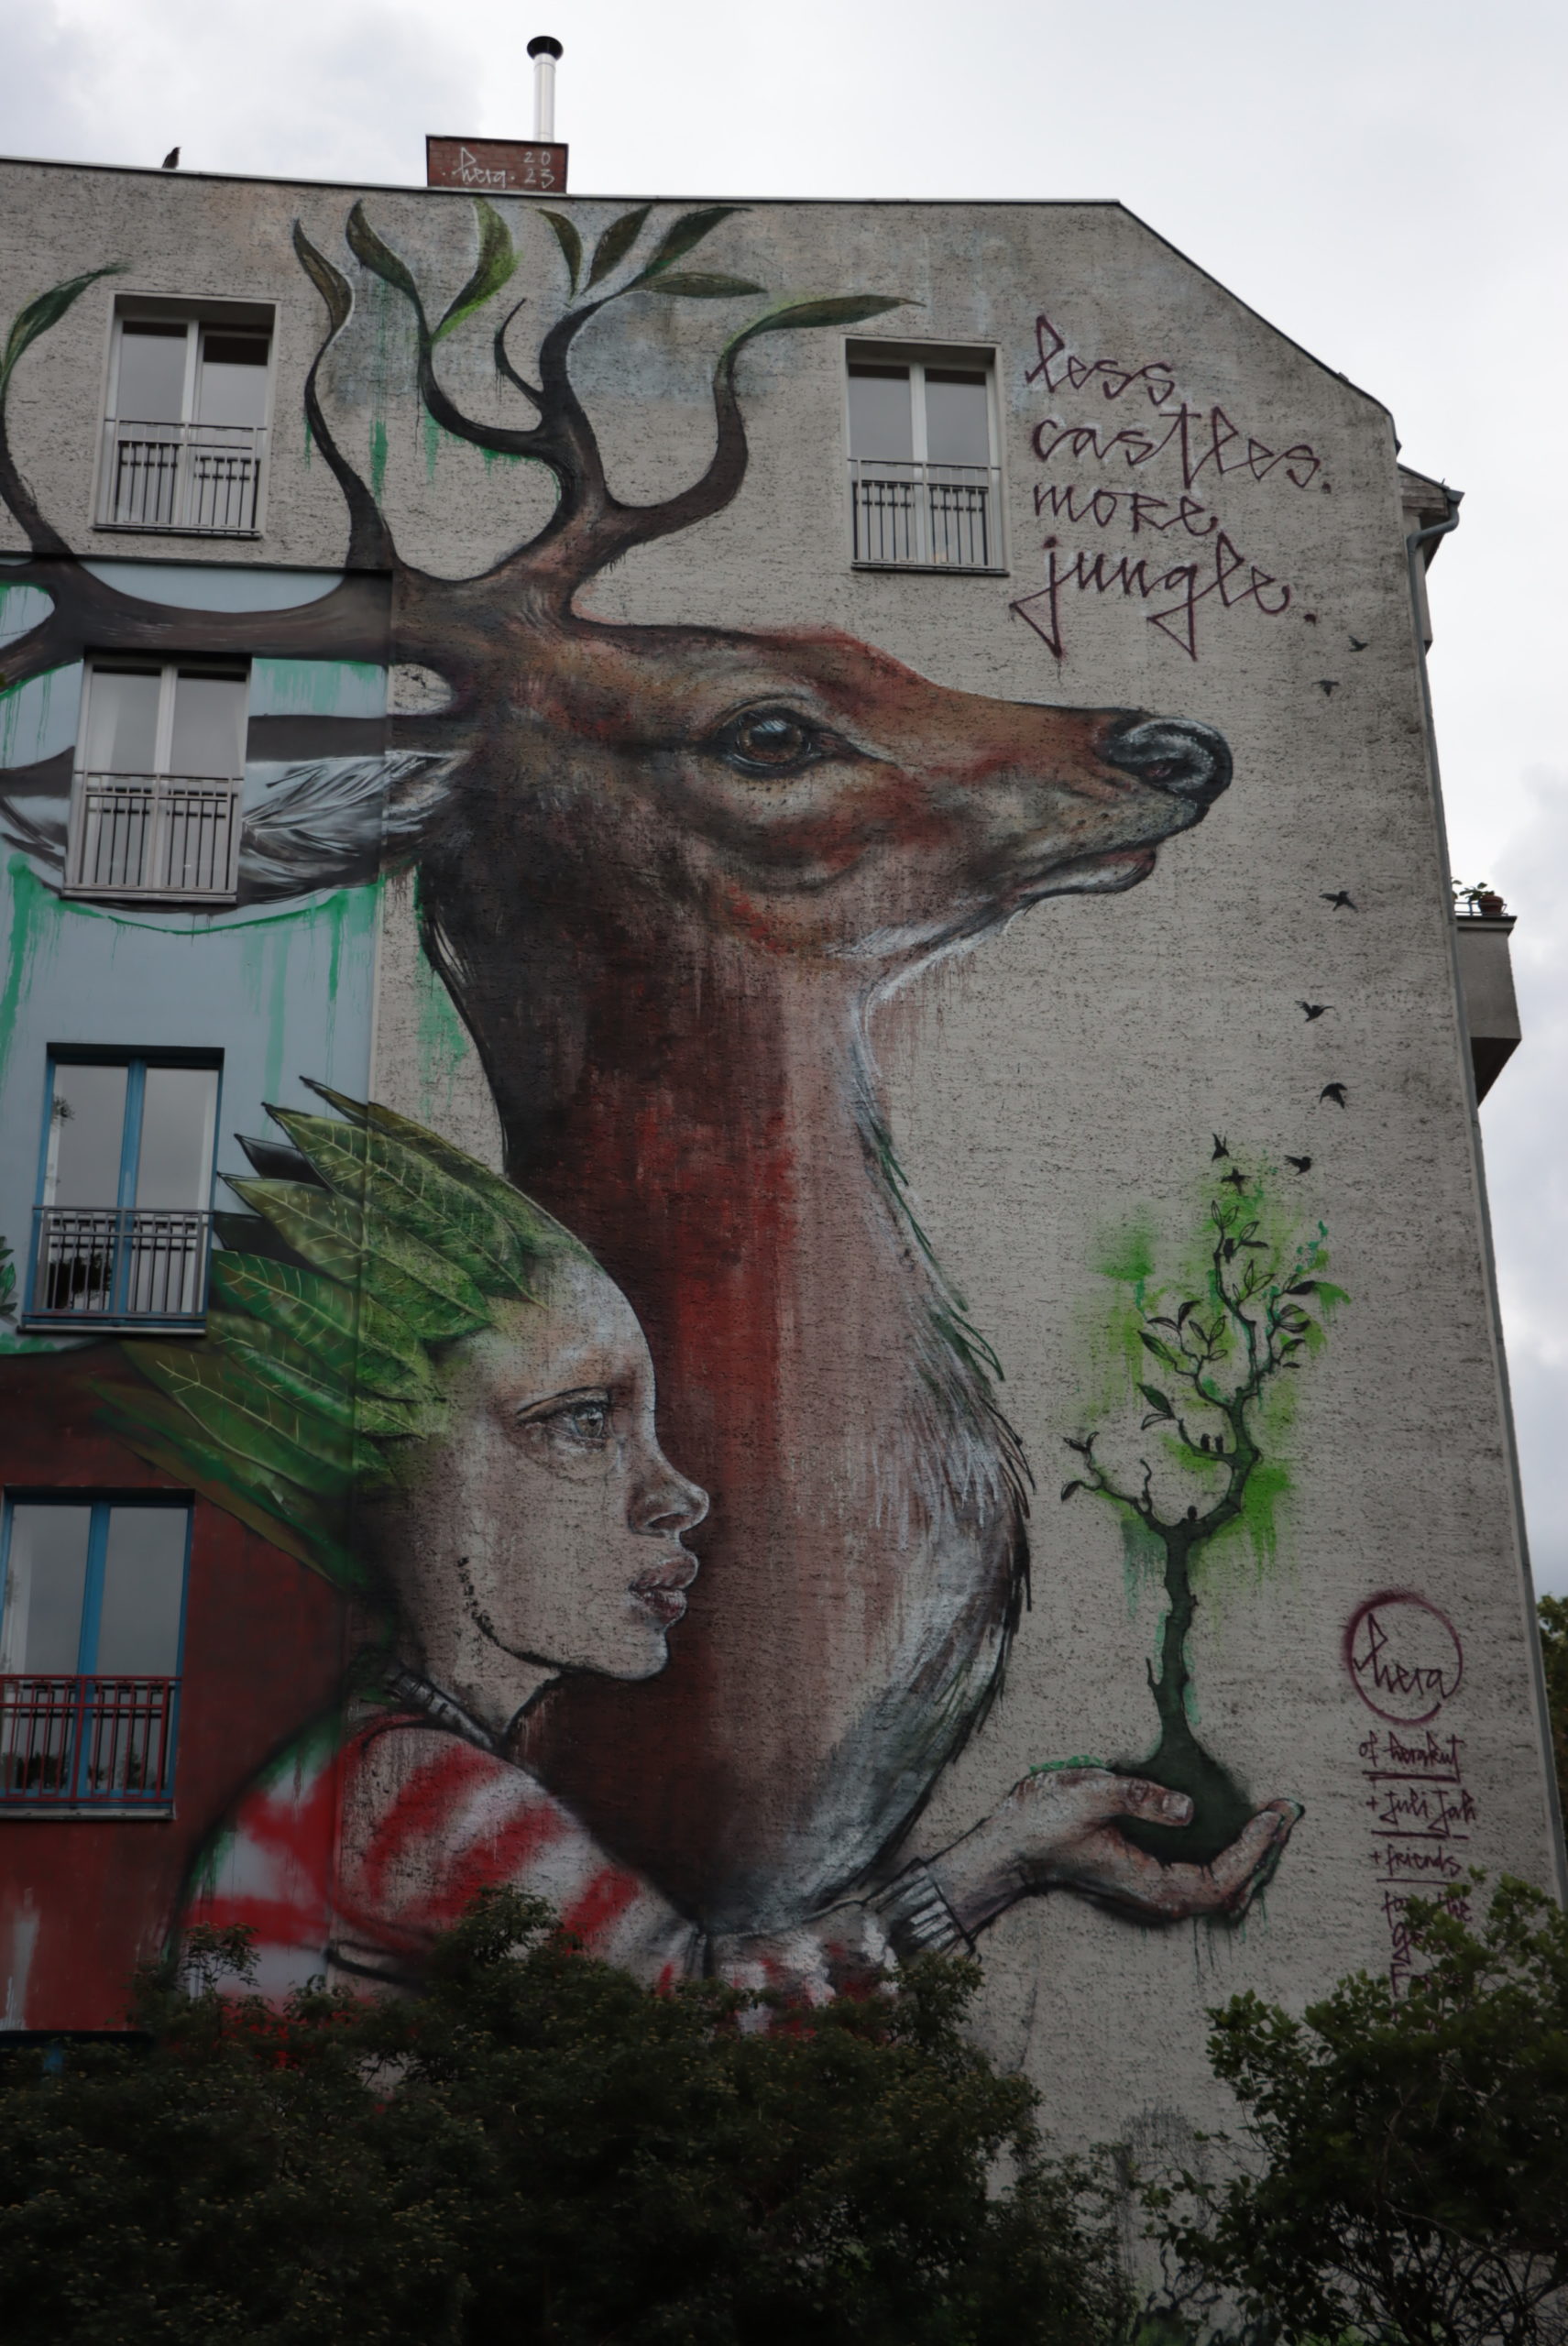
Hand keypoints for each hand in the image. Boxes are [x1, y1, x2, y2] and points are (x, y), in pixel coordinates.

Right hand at [930, 1768, 1300, 1932]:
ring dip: (1251, 1856)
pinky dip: (1230, 1856)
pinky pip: (1204, 1877)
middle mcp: (1158, 1897)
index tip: (1273, 1816)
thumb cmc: (1045, 1822)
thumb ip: (1139, 1798)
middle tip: (1288, 1813)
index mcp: (1150, 1885)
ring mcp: (1153, 1891)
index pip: (1221, 1880)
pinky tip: (1237, 1828)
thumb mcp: (1089, 1796)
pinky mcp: (1148, 1877)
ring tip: (1273, 1821)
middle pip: (1231, 1889)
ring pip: (1221, 1886)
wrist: (1010, 1845)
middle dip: (1263, 1853)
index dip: (1253, 1852)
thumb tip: (1189, 1806)